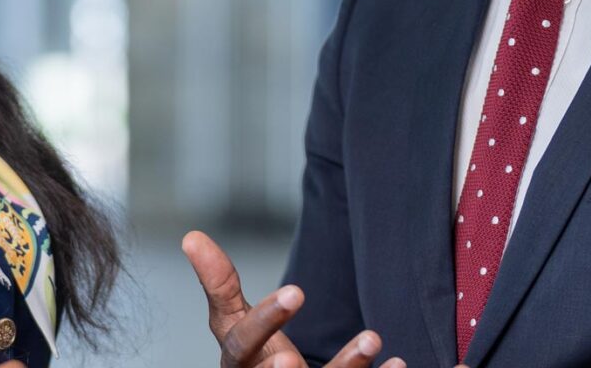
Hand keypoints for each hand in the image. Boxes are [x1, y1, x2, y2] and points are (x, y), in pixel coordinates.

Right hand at [183, 231, 402, 367]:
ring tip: (372, 337)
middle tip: (293, 358)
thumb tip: (192, 236)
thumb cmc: (256, 359)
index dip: (266, 321)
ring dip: (348, 366)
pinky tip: (398, 364)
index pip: (242, 345)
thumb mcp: (234, 324)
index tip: (296, 291)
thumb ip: (220, 286)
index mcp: (239, 364)